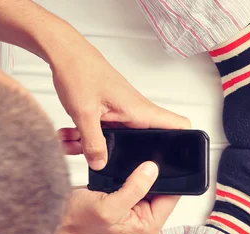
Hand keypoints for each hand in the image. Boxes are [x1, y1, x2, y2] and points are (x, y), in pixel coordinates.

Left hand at [49, 39, 189, 169]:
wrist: (64, 53)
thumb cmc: (80, 71)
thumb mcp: (85, 114)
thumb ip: (93, 143)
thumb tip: (101, 164)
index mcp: (139, 110)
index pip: (177, 125)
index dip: (184, 142)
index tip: (178, 160)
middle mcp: (134, 112)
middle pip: (143, 142)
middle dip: (122, 155)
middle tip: (105, 160)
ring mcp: (121, 112)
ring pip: (116, 138)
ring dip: (95, 145)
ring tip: (73, 144)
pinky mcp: (107, 112)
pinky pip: (102, 131)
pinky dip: (86, 136)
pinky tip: (69, 136)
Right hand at [51, 161, 178, 233]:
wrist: (56, 213)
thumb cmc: (77, 218)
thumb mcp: (109, 206)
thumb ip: (134, 189)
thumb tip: (153, 170)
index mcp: (148, 225)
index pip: (172, 196)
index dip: (170, 177)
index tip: (163, 159)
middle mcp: (145, 217)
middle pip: (163, 187)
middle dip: (156, 171)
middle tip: (147, 154)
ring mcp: (136, 206)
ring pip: (151, 180)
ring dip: (144, 169)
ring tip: (137, 156)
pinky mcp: (127, 195)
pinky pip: (138, 178)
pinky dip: (134, 169)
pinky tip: (128, 160)